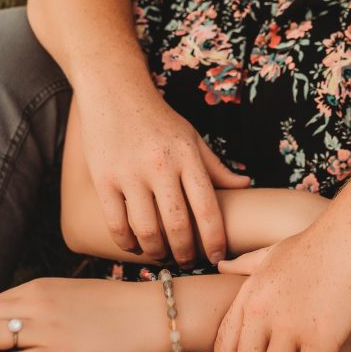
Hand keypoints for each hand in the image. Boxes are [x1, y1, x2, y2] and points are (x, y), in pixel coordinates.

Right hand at [73, 95, 249, 264]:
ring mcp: (130, 173)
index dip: (215, 239)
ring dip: (156, 252)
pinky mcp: (104, 179)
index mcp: (187, 157)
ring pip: (146, 230)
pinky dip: (126, 242)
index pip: (207, 208)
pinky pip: (116, 223)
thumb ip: (216, 166)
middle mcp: (160, 166)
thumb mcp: (191, 137)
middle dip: (186, 253)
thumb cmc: (158, 119)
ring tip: (161, 254)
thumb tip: (246, 184)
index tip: (217, 256)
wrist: (114, 91)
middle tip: (187, 260)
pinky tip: (134, 244)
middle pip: (178, 226)